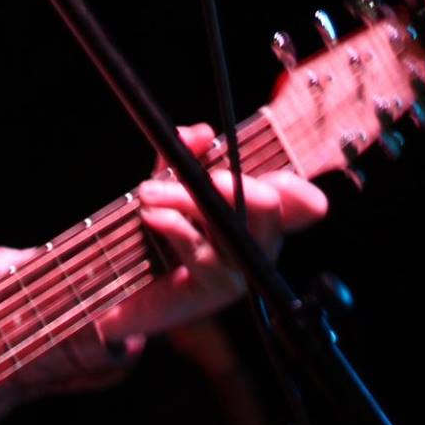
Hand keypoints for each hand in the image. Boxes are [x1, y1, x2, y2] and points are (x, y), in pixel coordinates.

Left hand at [99, 123, 328, 341]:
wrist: (125, 291)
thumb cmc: (154, 234)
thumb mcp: (167, 183)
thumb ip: (183, 156)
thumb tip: (199, 133)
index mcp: (256, 219)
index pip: (297, 203)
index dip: (300, 191)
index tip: (278, 176)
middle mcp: (256, 245)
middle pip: (268, 207)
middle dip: (232, 184)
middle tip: (193, 174)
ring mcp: (239, 271)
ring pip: (230, 225)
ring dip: (186, 199)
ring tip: (149, 192)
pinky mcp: (213, 291)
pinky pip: (201, 251)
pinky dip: (174, 226)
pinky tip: (152, 216)